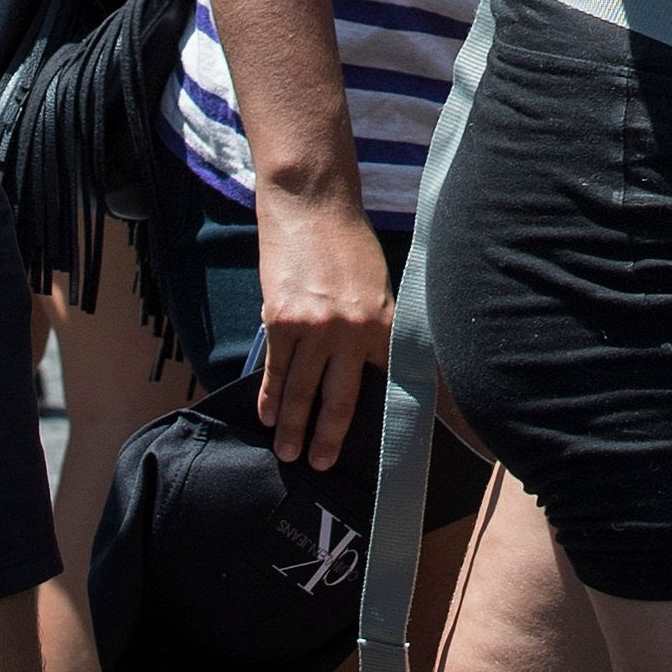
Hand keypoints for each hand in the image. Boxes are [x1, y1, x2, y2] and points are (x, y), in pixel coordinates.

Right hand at [251, 178, 395, 472]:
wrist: (312, 206)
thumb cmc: (349, 245)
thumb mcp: (379, 286)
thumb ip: (377, 329)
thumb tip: (375, 369)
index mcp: (384, 322)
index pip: (394, 380)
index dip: (400, 414)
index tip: (404, 449)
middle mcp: (351, 330)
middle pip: (340, 399)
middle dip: (330, 437)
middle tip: (321, 465)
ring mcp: (313, 328)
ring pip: (301, 390)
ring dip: (293, 426)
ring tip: (289, 453)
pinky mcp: (281, 320)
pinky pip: (276, 369)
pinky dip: (270, 396)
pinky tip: (267, 416)